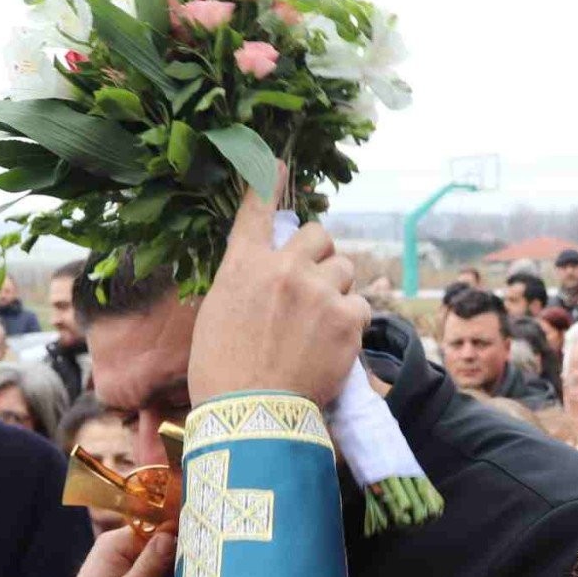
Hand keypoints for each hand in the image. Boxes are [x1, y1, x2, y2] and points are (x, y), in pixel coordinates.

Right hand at [189, 180, 369, 406]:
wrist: (251, 416)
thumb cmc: (222, 373)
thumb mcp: (217, 315)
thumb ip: (244, 283)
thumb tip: (264, 272)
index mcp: (244, 266)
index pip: (257, 211)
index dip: (267, 180)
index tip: (278, 160)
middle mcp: (284, 268)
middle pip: (318, 234)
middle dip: (320, 254)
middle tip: (315, 282)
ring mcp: (319, 291)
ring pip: (345, 268)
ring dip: (338, 289)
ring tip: (323, 322)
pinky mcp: (348, 318)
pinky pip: (361, 305)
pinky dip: (352, 322)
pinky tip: (335, 345)